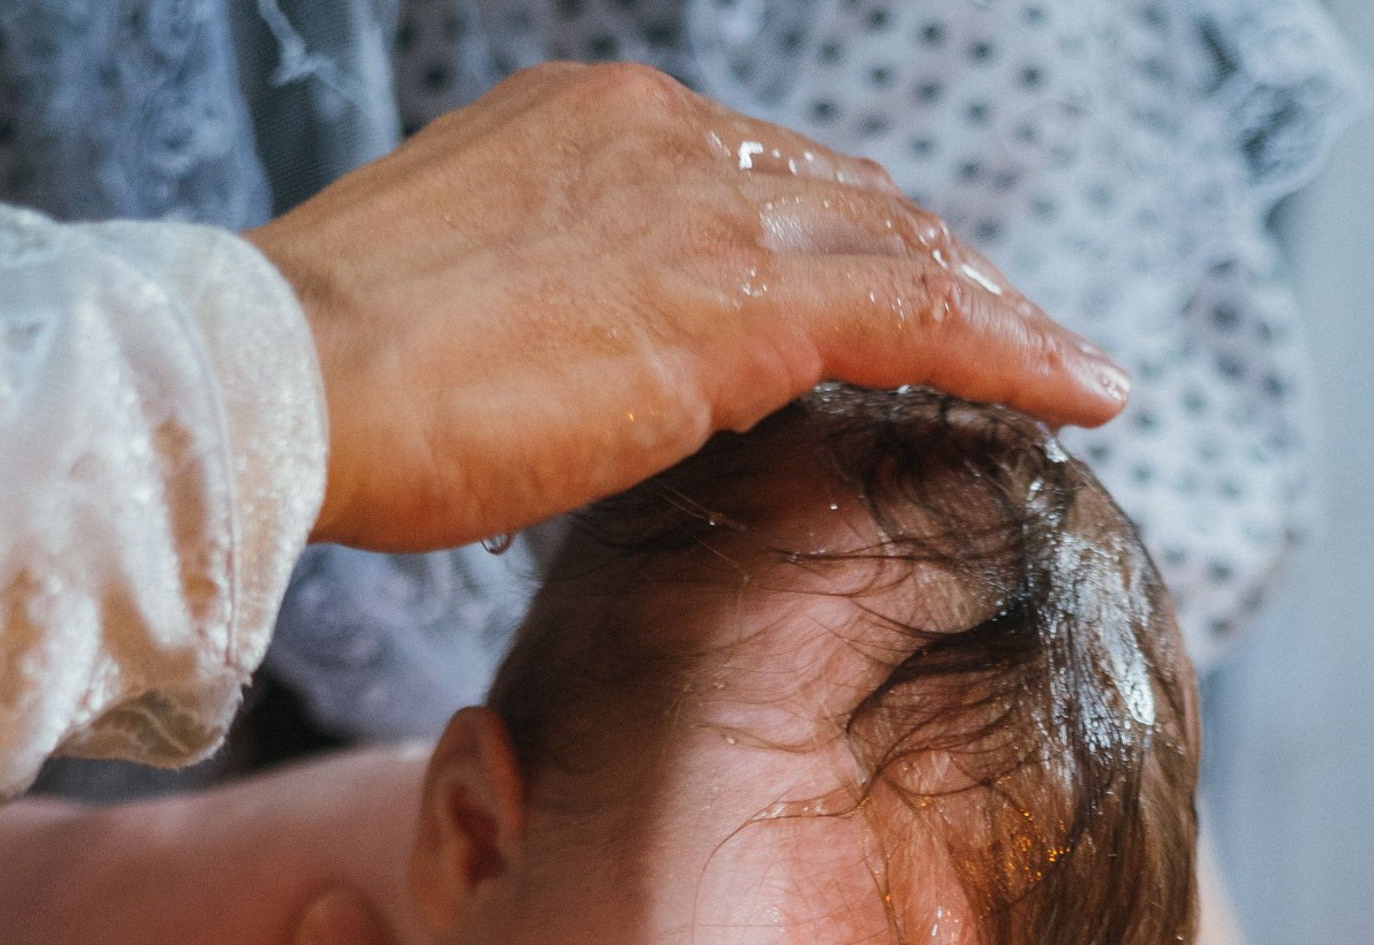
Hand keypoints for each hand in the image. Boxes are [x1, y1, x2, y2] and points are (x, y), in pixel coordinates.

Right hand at [248, 62, 1127, 552]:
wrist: (292, 381)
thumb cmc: (345, 385)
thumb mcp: (471, 318)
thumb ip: (567, 320)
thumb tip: (609, 385)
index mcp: (597, 122)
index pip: (767, 174)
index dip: (856, 240)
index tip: (908, 296)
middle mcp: (667, 136)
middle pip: (856, 200)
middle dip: (949, 270)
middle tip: (1026, 337)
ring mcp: (709, 211)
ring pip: (908, 254)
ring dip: (1005, 313)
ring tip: (1080, 373)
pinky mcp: (742, 307)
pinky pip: (919, 320)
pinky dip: (1011, 353)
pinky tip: (1081, 395)